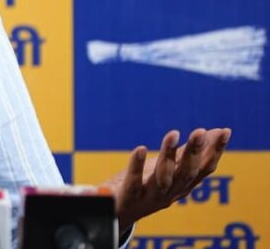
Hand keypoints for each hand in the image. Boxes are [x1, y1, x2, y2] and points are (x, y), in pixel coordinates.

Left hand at [106, 127, 230, 231]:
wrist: (118, 213)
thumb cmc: (146, 185)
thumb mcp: (169, 168)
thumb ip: (188, 152)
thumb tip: (215, 131)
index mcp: (182, 186)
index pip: (203, 169)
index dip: (215, 152)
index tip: (224, 132)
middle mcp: (170, 193)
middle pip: (185, 173)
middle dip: (194, 153)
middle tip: (199, 131)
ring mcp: (150, 196)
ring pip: (163, 177)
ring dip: (168, 155)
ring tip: (173, 133)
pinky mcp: (130, 197)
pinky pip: (134, 182)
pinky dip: (137, 166)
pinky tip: (140, 149)